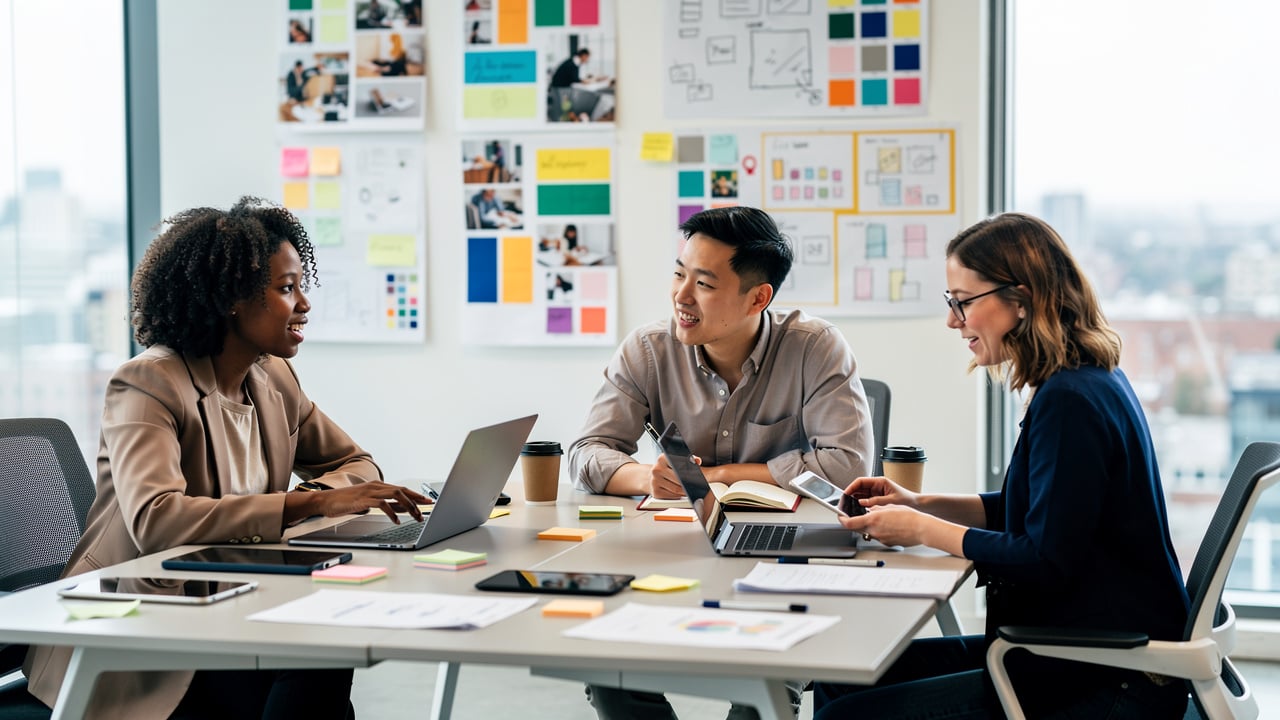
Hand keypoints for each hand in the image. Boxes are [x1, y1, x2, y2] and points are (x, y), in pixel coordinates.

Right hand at [299, 481, 430, 523]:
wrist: (326, 501)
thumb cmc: (346, 503)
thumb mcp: (370, 503)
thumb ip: (386, 505)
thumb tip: (403, 509)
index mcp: (378, 486)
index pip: (402, 489)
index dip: (416, 495)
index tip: (428, 502)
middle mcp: (376, 486)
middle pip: (402, 490)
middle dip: (417, 499)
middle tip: (427, 509)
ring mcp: (370, 491)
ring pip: (395, 495)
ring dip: (408, 506)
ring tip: (416, 516)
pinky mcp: (363, 499)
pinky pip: (382, 504)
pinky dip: (392, 512)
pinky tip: (396, 520)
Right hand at [648, 453, 695, 498]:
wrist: (652, 478)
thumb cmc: (668, 469)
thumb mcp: (676, 460)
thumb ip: (688, 459)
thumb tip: (698, 461)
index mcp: (662, 458)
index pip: (678, 463)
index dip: (689, 469)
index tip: (697, 473)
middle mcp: (656, 469)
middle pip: (678, 478)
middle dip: (689, 482)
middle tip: (698, 484)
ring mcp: (654, 481)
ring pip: (676, 489)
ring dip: (686, 490)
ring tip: (692, 489)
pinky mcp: (655, 492)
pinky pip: (672, 496)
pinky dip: (679, 496)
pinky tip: (683, 493)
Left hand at [838, 505, 929, 546]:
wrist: (921, 528)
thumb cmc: (908, 516)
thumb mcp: (888, 506)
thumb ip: (875, 508)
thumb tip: (869, 509)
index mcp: (872, 520)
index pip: (848, 523)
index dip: (842, 519)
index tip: (840, 516)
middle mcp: (874, 531)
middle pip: (857, 528)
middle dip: (857, 522)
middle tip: (860, 516)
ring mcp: (880, 539)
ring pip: (869, 532)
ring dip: (871, 526)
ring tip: (883, 519)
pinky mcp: (887, 543)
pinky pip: (879, 536)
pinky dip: (881, 531)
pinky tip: (891, 526)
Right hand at [843, 476, 919, 509]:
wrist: (917, 505)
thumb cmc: (908, 500)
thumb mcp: (891, 500)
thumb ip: (875, 501)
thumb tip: (862, 503)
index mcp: (880, 482)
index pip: (860, 482)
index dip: (851, 487)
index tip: (845, 494)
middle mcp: (877, 486)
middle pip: (859, 489)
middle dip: (851, 495)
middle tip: (845, 503)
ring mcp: (877, 494)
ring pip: (861, 496)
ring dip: (856, 502)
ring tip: (851, 508)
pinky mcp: (878, 501)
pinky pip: (866, 502)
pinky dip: (862, 506)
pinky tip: (859, 512)